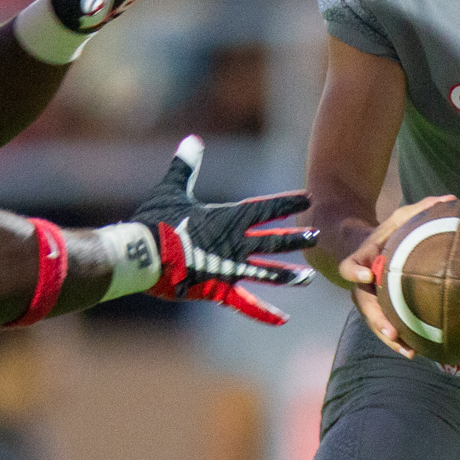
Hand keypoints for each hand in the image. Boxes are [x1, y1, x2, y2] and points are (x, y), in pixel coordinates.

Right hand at [132, 135, 317, 323]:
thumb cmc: (155, 220)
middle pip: (274, 241)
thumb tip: (191, 140)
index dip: (287, 203)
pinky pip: (246, 303)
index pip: (266, 209)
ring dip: (288, 275)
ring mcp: (229, 268)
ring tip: (308, 278)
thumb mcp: (171, 189)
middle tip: (316, 236)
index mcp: (227, 218)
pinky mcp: (218, 289)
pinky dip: (263, 312)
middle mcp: (235, 243)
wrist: (142, 254)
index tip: (308, 198)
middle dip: (296, 239)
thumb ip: (185, 166)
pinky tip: (283, 319)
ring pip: (267, 272)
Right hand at [338, 195, 455, 358]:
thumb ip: (420, 209)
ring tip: (407, 350)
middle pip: (362, 305)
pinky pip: (387, 327)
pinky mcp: (380, 310)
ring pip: (374, 322)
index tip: (365, 275)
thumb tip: (450, 200)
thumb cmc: (389, 231)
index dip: (354, 271)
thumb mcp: (401, 217)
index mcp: (361, 259)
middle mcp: (360, 283)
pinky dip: (400, 340)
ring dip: (388, 337)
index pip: (350, 265)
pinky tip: (418, 351)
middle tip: (391, 331)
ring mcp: (368, 299)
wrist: (371, 249)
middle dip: (377, 319)